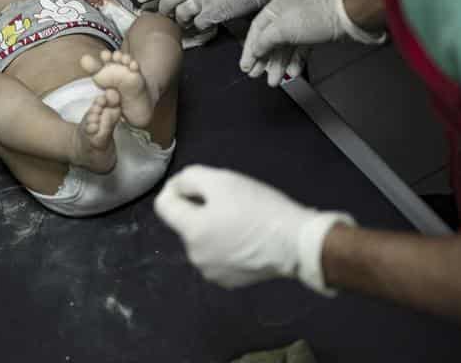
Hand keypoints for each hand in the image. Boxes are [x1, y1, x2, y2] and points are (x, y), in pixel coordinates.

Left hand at [136, 0, 271, 27]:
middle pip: (166, 0)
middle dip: (163, 10)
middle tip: (164, 16)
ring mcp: (201, 0)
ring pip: (180, 14)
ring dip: (182, 21)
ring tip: (188, 21)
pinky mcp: (212, 13)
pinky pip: (197, 25)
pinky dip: (198, 27)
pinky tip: (204, 25)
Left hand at [155, 165, 353, 294]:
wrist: (297, 243)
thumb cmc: (259, 209)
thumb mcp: (223, 181)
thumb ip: (190, 179)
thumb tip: (177, 187)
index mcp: (191, 232)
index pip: (163, 206)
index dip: (175, 189)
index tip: (194, 183)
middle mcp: (195, 256)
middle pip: (186, 223)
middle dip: (200, 209)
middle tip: (230, 201)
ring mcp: (213, 272)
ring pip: (203, 240)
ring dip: (214, 227)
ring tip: (241, 219)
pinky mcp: (231, 281)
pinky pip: (219, 255)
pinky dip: (227, 244)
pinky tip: (247, 237)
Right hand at [240, 0, 386, 86]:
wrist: (350, 17)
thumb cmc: (319, 16)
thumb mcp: (282, 29)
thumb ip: (265, 40)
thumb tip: (255, 50)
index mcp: (278, 4)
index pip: (257, 28)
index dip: (250, 48)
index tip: (246, 65)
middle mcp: (289, 11)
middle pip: (271, 39)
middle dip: (264, 59)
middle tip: (257, 74)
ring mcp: (304, 22)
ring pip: (286, 47)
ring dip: (279, 64)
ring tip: (274, 80)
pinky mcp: (317, 33)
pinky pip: (301, 49)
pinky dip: (296, 61)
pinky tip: (293, 72)